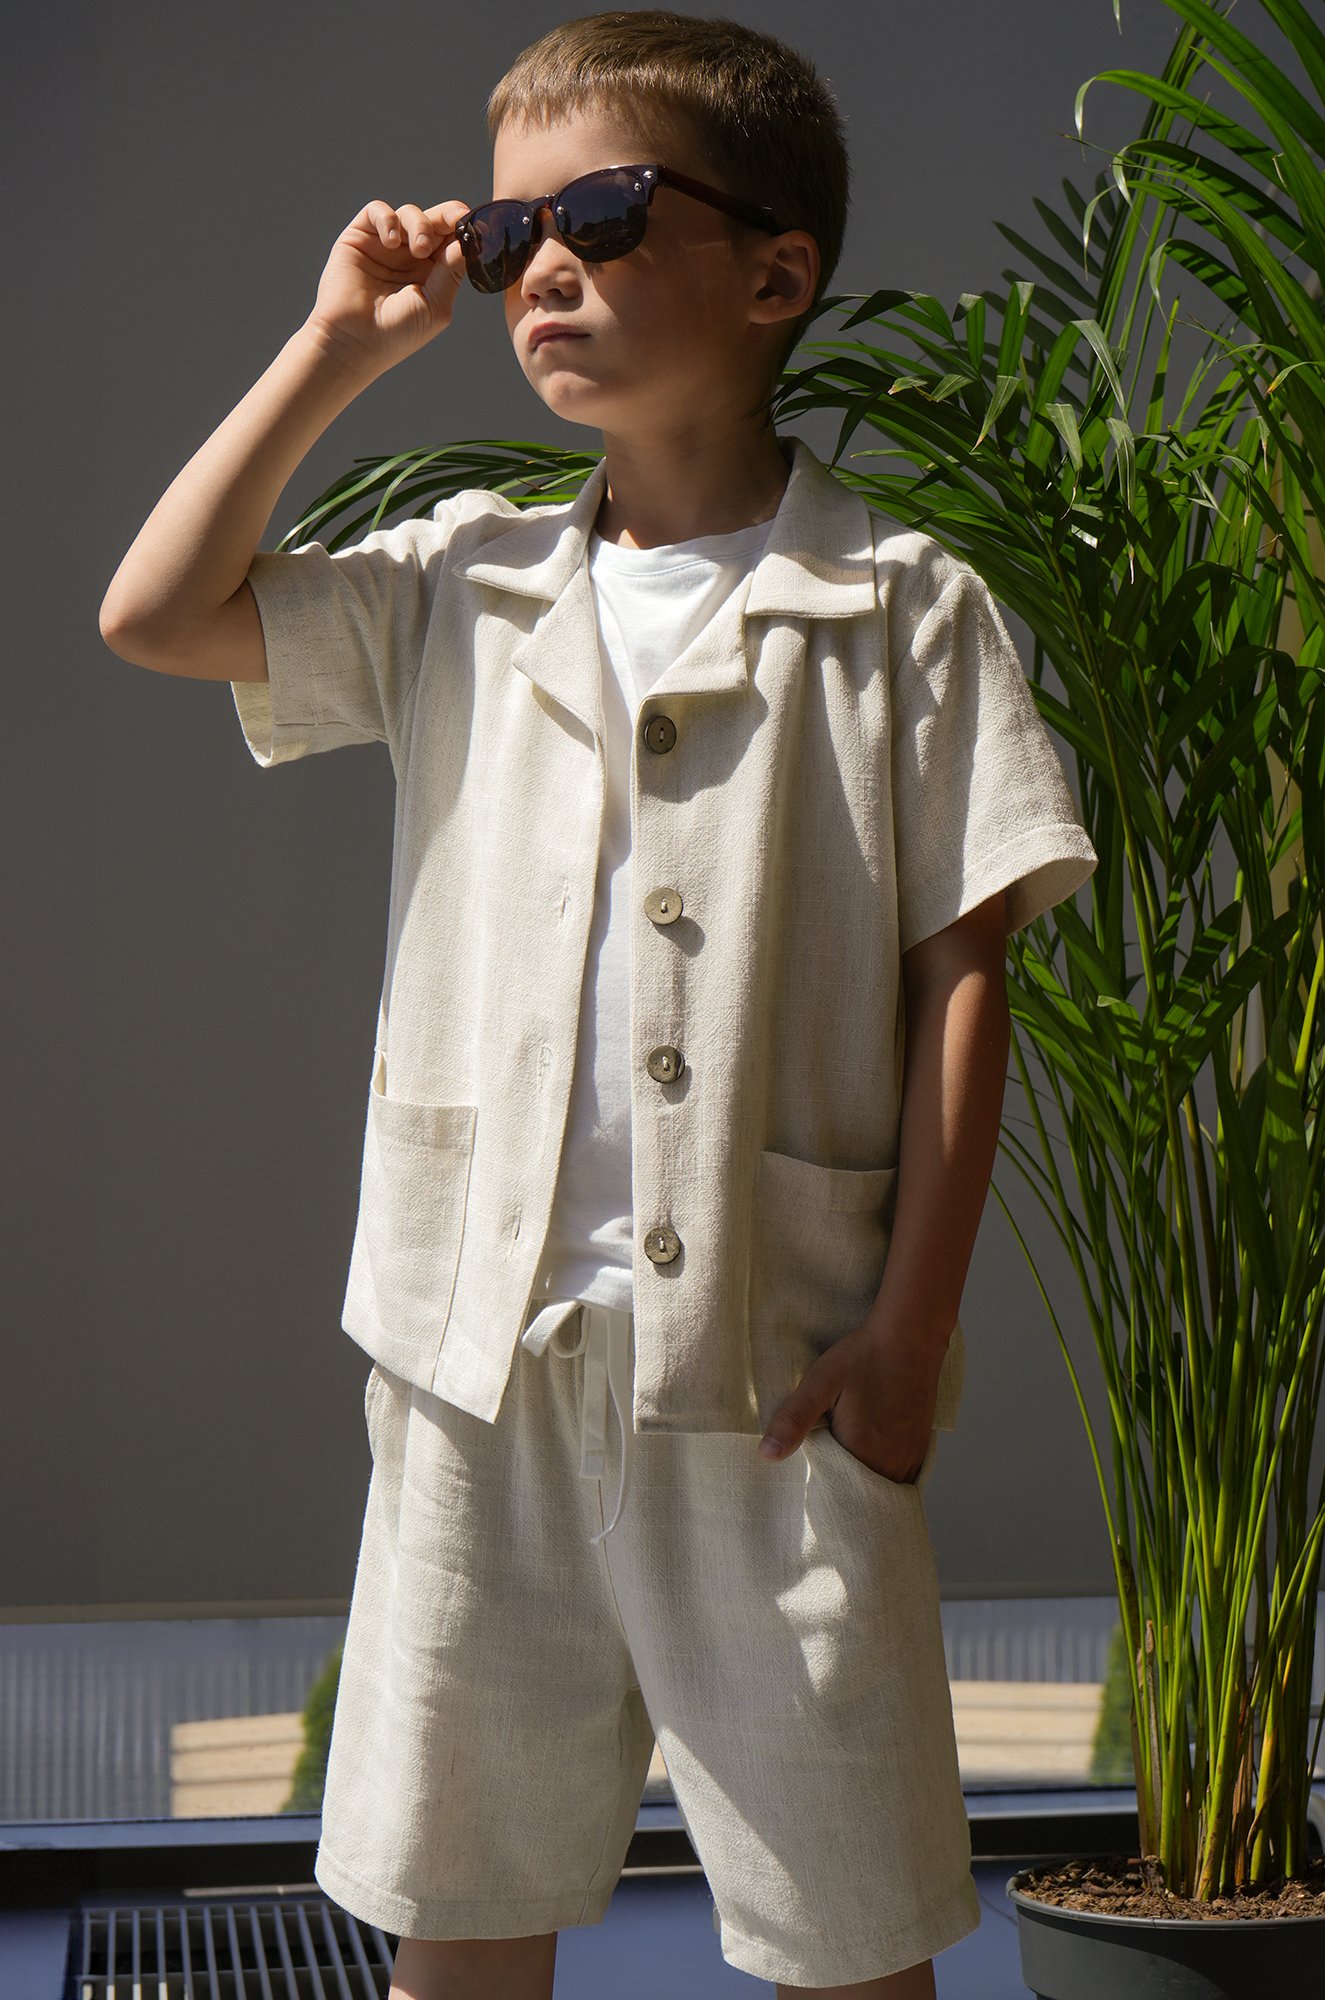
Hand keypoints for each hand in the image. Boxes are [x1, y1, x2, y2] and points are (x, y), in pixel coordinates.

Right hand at [304, 198, 472, 376]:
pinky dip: (388, 219)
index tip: (476, 226)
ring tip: (418, 249)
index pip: (452, 242)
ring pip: (410, 214)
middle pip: (435, 221)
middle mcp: (410, 257)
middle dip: (449, 216)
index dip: (465, 230)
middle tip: (456, 220)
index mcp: (432, 274)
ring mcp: (386, 246)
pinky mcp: (360, 237)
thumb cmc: (396, 334)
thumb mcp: (435, 306)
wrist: (353, 341)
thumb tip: (468, 242)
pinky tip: (391, 242)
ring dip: (419, 224)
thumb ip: (451, 272)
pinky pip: (377, 211)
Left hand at [758, 1317, 944, 1482]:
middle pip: (859, 1493)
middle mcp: (891, 1464)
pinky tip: (872, 1451)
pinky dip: (884, 1473)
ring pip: (881, 1487)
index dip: (819, 1483)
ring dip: (864, 1480)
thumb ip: (793, 1420)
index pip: (834, 1491)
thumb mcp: (819, 1383)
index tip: (810, 1467)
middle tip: (828, 1457)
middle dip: (841, 1485)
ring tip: (848, 1456)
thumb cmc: (863, 1357)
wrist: (910, 1337)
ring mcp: (910, 1457)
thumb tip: (766, 1454)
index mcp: (862, 1453)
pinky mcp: (921, 1448)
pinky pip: (901, 1477)